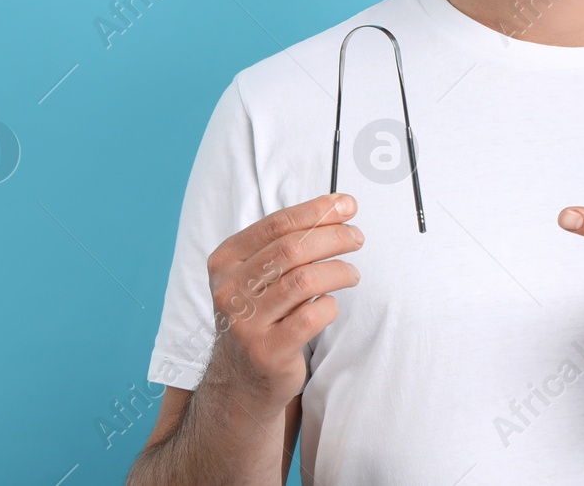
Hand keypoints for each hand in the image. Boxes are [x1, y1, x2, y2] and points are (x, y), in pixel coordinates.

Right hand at [200, 193, 364, 417]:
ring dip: (338, 271)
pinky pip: (312, 316)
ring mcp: (245, 323)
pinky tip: (331, 306)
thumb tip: (340, 205)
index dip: (317, 211)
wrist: (242, 379)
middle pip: (293, 248)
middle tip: (357, 238)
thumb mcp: (258, 274)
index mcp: (225, 261)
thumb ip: (289, 241)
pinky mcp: (267, 352)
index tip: (348, 205)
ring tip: (352, 274)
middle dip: (334, 237)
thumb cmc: (261, 314)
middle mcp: (229, 290)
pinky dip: (330, 306)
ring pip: (305, 280)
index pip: (277, 224)